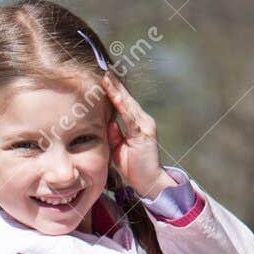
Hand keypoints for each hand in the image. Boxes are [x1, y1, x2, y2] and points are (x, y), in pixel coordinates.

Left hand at [101, 70, 166, 198]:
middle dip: (115, 86)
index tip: (103, 79)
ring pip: (128, 105)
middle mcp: (143, 121)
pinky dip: (122, 106)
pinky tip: (115, 96)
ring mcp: (145, 126)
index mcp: (136, 124)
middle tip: (104, 71)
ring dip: (117, 91)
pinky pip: (131, 117)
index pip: (123, 104)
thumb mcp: (118, 149)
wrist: (150, 182)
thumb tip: (108, 122)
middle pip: (126, 100)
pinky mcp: (145, 133)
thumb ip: (114, 135)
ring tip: (107, 79)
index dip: (114, 91)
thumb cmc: (133, 167)